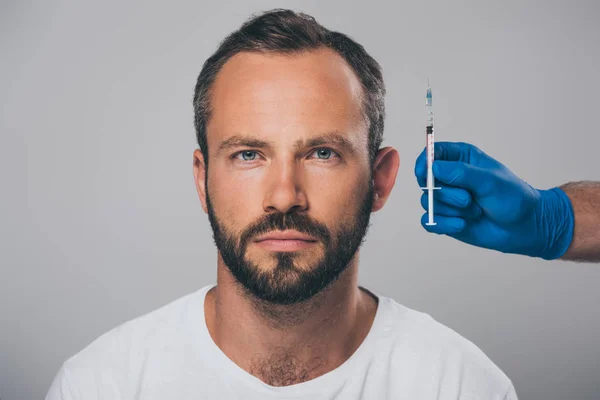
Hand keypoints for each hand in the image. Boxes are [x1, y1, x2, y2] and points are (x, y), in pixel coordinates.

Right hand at [414, 142, 573, 258]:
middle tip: (467, 199)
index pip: (432, 153)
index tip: (425, 172)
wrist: (524, 227)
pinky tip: (462, 224)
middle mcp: (449, 177)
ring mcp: (446, 199)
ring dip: (452, 210)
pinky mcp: (444, 219)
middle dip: (445, 193)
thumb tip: (434, 168)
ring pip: (428, 202)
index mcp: (460, 158)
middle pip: (426, 180)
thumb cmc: (512, 197)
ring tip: (475, 212)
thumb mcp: (490, 180)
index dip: (424, 161)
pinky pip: (429, 222)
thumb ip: (461, 172)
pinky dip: (444, 225)